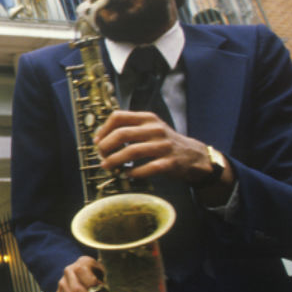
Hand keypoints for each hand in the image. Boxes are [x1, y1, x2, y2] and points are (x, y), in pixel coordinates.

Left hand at [95, 110, 229, 186]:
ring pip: (132, 151)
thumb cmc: (164, 143)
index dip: (103, 129)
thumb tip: (101, 138)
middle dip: (106, 147)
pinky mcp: (170, 162)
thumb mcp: (150, 128)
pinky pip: (147, 168)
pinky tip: (127, 174)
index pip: (118, 117)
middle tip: (101, 156)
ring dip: (115, 160)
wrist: (193, 156)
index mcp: (148, 118)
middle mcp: (155, 129)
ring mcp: (163, 146)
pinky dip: (133, 173)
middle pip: (122, 134)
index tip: (97, 141)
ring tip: (107, 166)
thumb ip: (131, 129)